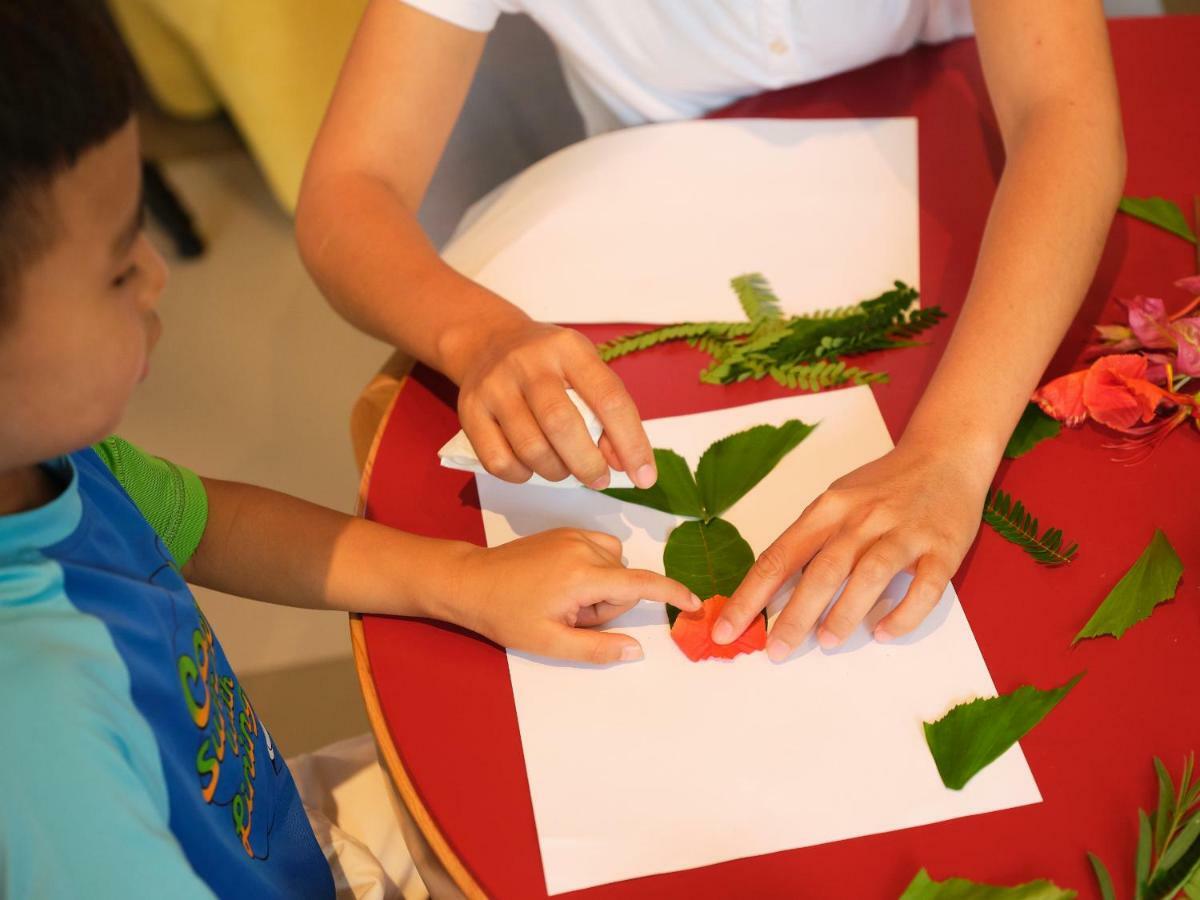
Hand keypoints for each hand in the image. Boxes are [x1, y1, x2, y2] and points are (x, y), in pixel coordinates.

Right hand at [446, 310, 656, 488]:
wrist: (488, 341)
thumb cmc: (550, 364)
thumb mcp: (585, 370)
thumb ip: (608, 411)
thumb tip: (623, 462)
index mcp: (569, 349)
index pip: (609, 399)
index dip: (631, 443)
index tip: (644, 476)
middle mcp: (529, 362)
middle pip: (562, 425)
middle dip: (588, 464)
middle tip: (599, 479)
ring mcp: (495, 385)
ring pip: (530, 448)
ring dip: (556, 472)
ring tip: (565, 470)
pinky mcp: (469, 410)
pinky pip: (498, 460)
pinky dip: (522, 475)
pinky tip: (531, 468)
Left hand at [453, 528, 698, 663]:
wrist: (472, 582)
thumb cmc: (506, 615)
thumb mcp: (550, 643)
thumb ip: (597, 648)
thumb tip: (637, 649)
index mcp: (581, 575)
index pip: (640, 583)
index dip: (672, 593)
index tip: (695, 603)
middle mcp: (583, 547)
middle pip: (624, 581)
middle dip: (608, 605)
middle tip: (570, 617)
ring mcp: (574, 535)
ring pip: (614, 567)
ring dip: (600, 589)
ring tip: (563, 601)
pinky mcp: (567, 531)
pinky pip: (601, 552)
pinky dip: (592, 572)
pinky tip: (562, 584)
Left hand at [712, 436, 995, 661]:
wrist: (945, 453)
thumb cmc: (883, 485)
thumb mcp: (837, 500)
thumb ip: (809, 539)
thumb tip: (770, 588)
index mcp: (828, 508)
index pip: (780, 556)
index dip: (751, 596)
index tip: (726, 629)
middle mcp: (863, 518)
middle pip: (822, 570)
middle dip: (794, 615)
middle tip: (775, 650)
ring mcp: (904, 532)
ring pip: (870, 575)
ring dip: (845, 613)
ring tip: (826, 642)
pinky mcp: (943, 548)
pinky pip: (924, 587)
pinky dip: (904, 613)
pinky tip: (884, 632)